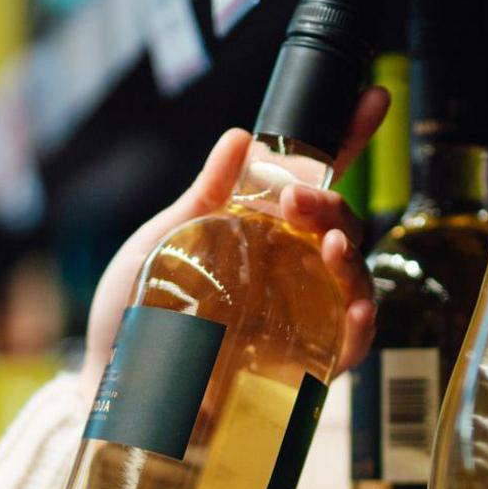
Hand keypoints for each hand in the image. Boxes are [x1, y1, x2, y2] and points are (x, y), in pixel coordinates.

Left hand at [79, 86, 392, 394]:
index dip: (345, 139)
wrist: (115, 391)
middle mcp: (288, 270)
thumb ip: (204, 195)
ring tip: (328, 243)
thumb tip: (243, 136)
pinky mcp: (302, 366)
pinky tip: (356, 309)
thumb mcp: (162, 241)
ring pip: (352, 278)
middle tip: (298, 200)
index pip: (313, 181)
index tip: (372, 97)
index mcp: (258, 232)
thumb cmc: (135, 316)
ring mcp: (299, 316)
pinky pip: (349, 344)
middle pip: (335, 225)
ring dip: (350, 256)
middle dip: (330, 204)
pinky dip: (361, 324)